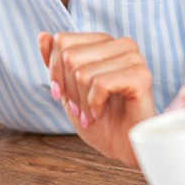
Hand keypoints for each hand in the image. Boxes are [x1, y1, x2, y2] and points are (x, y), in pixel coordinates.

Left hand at [41, 32, 156, 165]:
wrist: (123, 148)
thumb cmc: (101, 121)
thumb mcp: (69, 91)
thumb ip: (57, 63)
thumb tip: (43, 35)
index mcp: (105, 43)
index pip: (62, 40)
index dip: (55, 72)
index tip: (63, 95)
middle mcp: (122, 45)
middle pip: (69, 56)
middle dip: (68, 90)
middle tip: (79, 109)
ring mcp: (134, 58)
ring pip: (83, 72)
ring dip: (81, 102)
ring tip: (91, 114)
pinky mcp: (141, 76)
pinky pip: (100, 84)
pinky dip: (94, 105)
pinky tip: (101, 113)